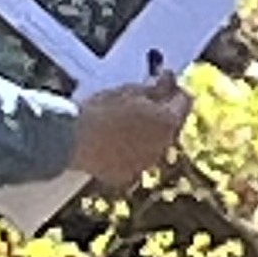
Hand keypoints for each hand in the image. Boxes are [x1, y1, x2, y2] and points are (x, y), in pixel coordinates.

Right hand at [73, 73, 190, 188]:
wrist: (73, 139)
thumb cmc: (100, 110)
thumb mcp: (130, 91)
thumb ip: (155, 88)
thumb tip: (168, 81)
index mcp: (168, 122)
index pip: (184, 102)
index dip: (175, 89)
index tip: (166, 80)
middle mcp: (163, 147)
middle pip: (170, 126)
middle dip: (161, 113)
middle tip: (145, 100)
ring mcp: (146, 164)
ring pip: (153, 146)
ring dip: (145, 134)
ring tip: (123, 121)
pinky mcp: (127, 176)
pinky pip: (133, 161)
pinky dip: (128, 151)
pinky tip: (111, 141)